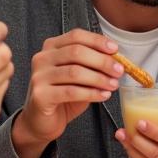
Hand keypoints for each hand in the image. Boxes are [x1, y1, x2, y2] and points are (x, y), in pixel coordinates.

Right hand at [12, 29, 124, 155]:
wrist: (42, 121)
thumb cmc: (64, 96)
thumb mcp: (79, 75)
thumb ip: (92, 64)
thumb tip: (117, 60)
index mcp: (51, 47)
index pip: (76, 36)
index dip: (97, 41)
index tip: (115, 50)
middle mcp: (42, 58)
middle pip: (76, 52)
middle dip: (102, 61)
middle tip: (119, 71)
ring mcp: (39, 76)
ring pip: (74, 72)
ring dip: (99, 78)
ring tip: (113, 85)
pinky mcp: (40, 95)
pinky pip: (71, 92)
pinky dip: (91, 93)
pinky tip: (103, 95)